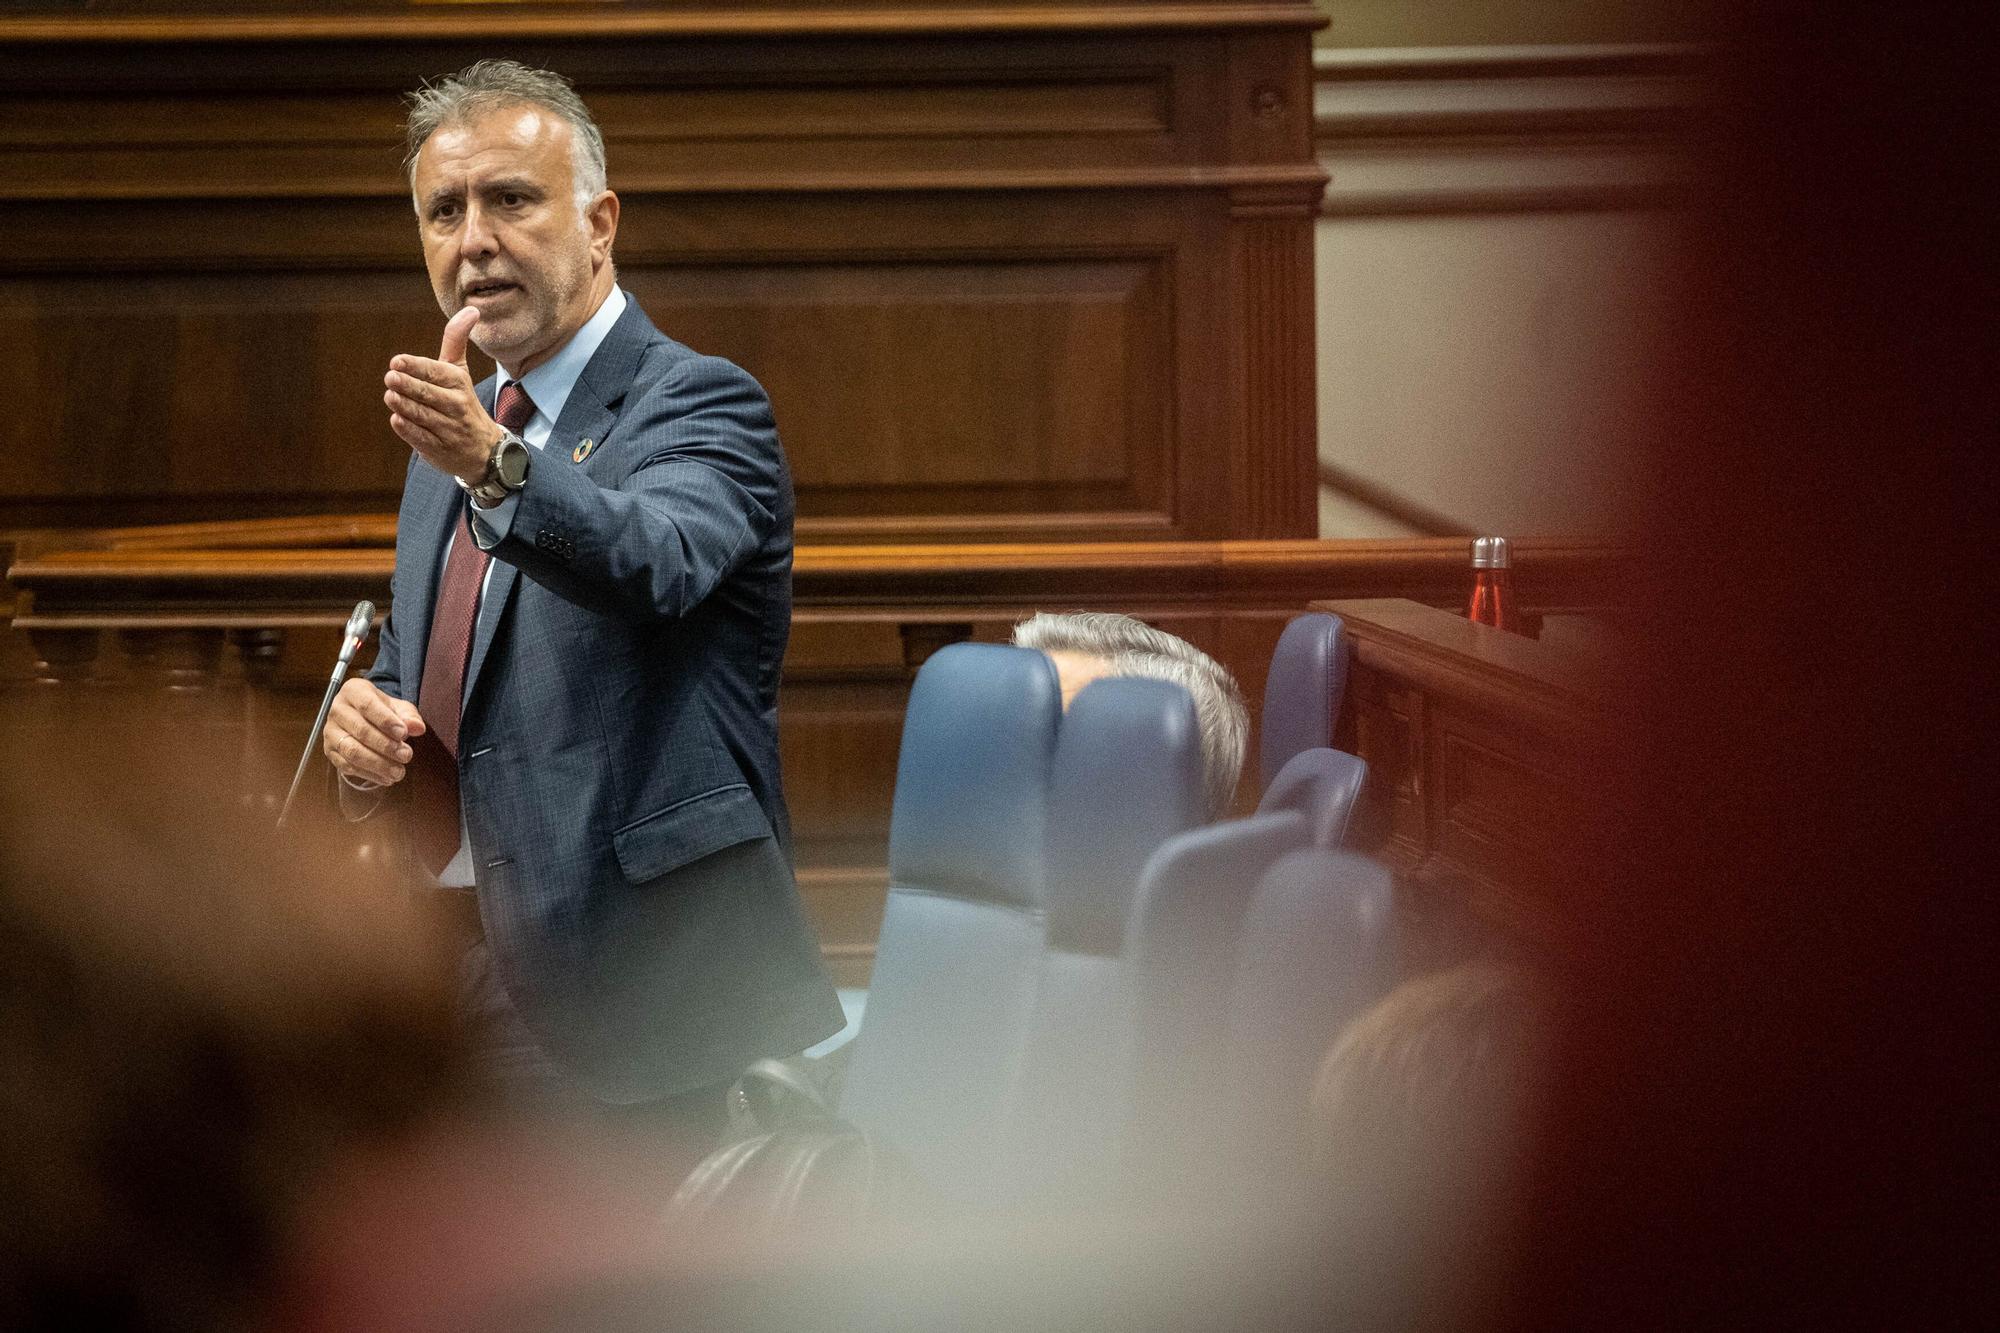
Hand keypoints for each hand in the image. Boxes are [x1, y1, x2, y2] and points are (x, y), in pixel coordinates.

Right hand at [324, 677, 425, 786]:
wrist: (363, 717)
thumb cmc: (383, 710)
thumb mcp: (399, 707)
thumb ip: (409, 716)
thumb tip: (417, 728)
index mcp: (353, 691)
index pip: (367, 705)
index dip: (386, 721)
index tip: (404, 734)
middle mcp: (337, 709)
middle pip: (360, 730)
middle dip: (386, 746)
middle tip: (407, 756)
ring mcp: (330, 731)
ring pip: (352, 751)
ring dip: (378, 764)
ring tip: (399, 772)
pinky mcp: (330, 751)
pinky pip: (347, 766)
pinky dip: (369, 774)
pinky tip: (387, 778)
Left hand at [385, 307, 498, 484]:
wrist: (485, 450)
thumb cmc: (463, 403)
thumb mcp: (460, 372)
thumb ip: (456, 341)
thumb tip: (471, 309)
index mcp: (458, 384)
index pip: (436, 372)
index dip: (416, 367)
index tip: (398, 362)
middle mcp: (455, 406)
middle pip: (428, 394)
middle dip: (408, 385)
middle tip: (391, 378)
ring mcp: (448, 429)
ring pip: (423, 415)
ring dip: (405, 406)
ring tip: (391, 396)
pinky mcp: (438, 449)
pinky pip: (421, 438)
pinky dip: (408, 429)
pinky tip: (398, 420)